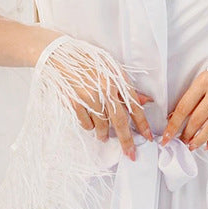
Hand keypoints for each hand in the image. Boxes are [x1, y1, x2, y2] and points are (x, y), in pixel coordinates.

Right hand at [44, 39, 153, 159]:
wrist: (60, 54)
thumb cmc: (87, 60)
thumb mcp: (111, 68)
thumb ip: (127, 87)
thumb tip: (146, 101)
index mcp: (116, 79)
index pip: (134, 106)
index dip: (142, 124)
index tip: (147, 137)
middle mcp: (104, 89)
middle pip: (119, 121)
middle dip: (126, 140)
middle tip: (130, 154)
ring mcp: (88, 96)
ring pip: (101, 125)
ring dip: (103, 133)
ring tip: (103, 135)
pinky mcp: (73, 102)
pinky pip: (85, 123)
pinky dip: (89, 125)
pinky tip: (89, 120)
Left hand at [160, 39, 207, 151]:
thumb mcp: (207, 73)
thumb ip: (194, 93)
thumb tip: (176, 115)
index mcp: (206, 79)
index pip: (184, 107)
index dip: (173, 124)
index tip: (166, 136)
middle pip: (197, 119)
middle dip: (186, 134)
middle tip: (180, 141)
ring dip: (200, 139)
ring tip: (192, 145)